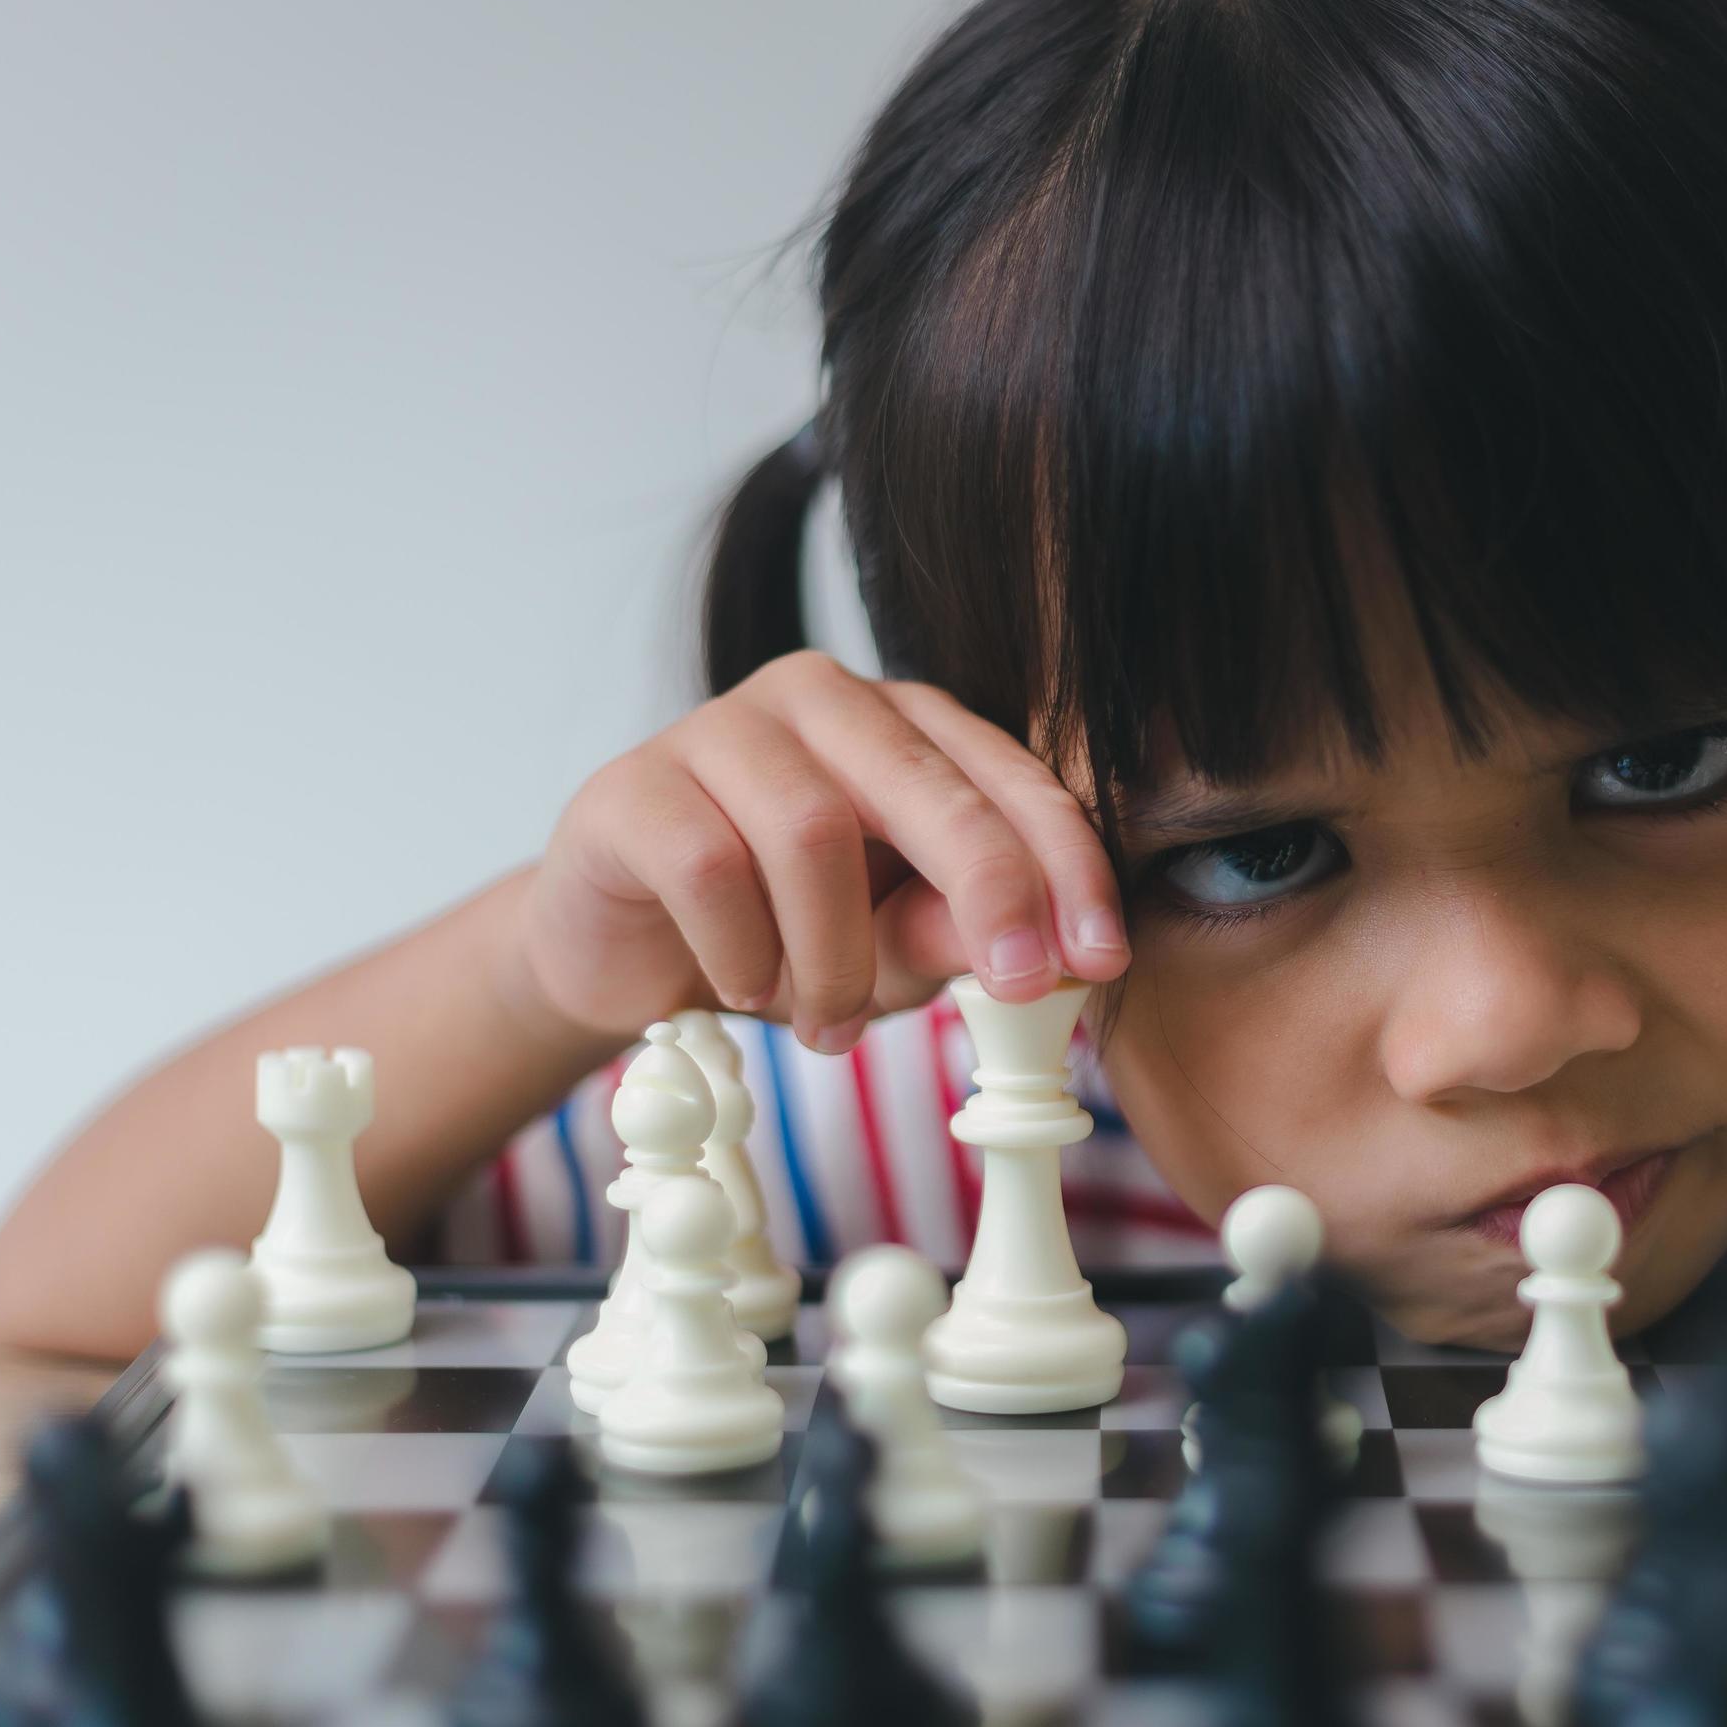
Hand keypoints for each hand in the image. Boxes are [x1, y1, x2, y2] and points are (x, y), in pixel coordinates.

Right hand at [516, 652, 1129, 1050]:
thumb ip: (957, 932)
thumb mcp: (892, 945)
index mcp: (905, 724)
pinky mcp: (632, 788)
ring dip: (835, 955)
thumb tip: (1049, 952)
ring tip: (831, 1026)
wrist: (622, 953)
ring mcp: (718, 729)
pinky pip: (710, 868)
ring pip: (812, 831)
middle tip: (1018, 987)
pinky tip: (746, 986)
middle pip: (924, 783)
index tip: (1103, 957)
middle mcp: (820, 701)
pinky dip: (744, 951)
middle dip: (989, 890)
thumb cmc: (780, 933)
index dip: (1066, 866)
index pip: (1010, 776)